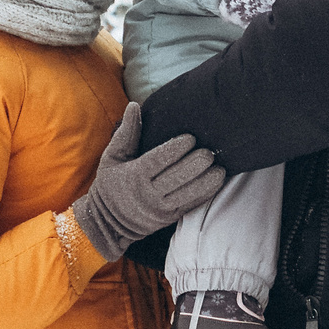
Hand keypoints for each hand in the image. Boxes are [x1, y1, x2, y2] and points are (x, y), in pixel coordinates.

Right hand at [68, 101, 224, 261]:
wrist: (109, 223)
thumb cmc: (111, 184)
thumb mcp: (112, 158)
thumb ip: (126, 133)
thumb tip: (134, 105)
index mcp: (134, 175)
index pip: (157, 161)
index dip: (175, 150)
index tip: (190, 138)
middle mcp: (148, 193)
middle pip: (175, 178)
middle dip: (195, 165)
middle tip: (209, 153)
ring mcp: (160, 208)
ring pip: (186, 194)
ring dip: (206, 182)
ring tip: (220, 168)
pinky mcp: (170, 217)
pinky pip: (190, 206)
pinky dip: (205, 194)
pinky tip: (217, 183)